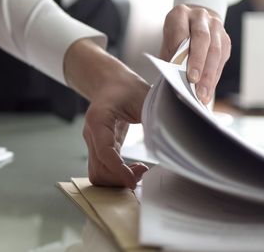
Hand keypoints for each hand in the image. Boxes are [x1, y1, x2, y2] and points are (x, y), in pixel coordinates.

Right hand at [64, 39, 149, 188]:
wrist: (110, 83)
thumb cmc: (126, 87)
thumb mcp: (144, 97)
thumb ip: (154, 118)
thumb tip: (172, 140)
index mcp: (99, 119)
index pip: (104, 151)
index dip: (119, 170)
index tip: (134, 180)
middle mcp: (91, 134)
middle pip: (99, 170)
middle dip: (120, 178)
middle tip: (142, 171)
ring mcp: (92, 144)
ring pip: (97, 174)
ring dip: (117, 180)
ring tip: (138, 171)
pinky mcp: (98, 150)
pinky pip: (101, 171)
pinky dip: (116, 176)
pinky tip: (131, 169)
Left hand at [160, 4, 230, 103]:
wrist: (193, 22)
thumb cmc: (175, 37)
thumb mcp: (167, 41)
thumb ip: (169, 56)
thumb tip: (172, 79)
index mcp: (180, 14)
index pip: (182, 33)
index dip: (182, 53)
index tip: (179, 70)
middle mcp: (200, 16)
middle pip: (202, 40)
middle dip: (198, 63)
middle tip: (193, 82)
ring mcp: (216, 25)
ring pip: (215, 50)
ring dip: (209, 74)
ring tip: (202, 94)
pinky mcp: (225, 38)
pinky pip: (222, 58)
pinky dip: (215, 76)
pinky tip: (209, 90)